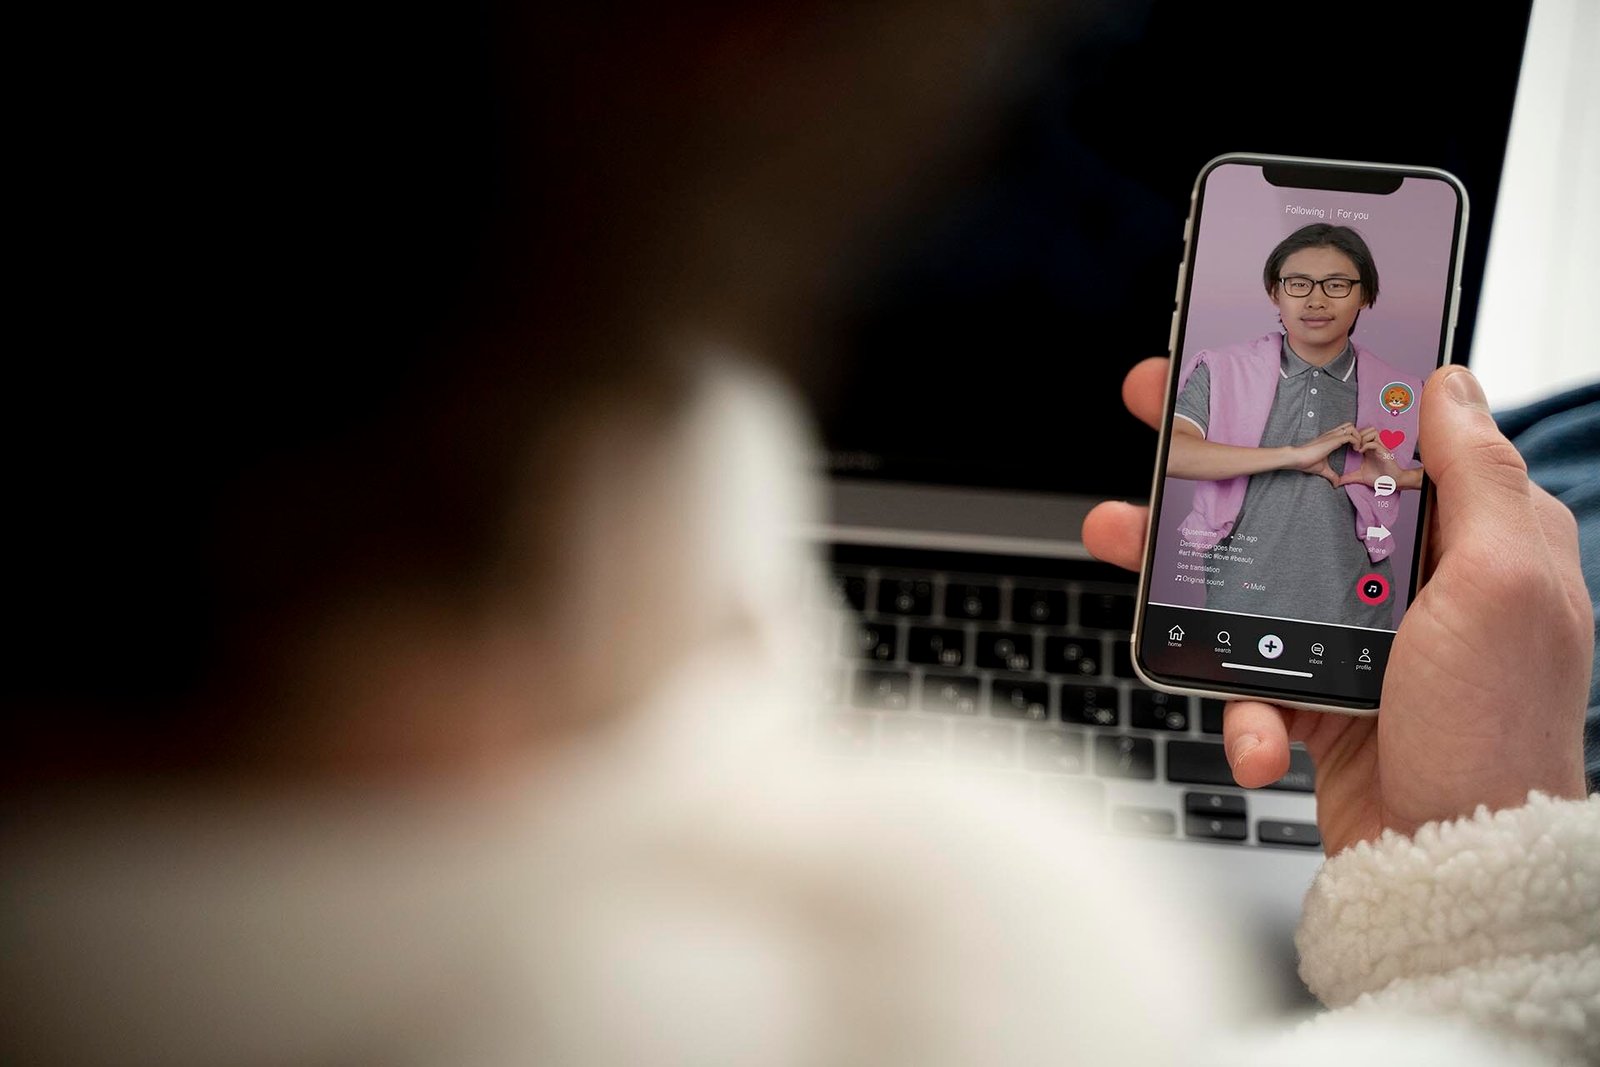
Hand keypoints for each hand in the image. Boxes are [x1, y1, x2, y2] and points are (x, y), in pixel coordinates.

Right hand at [1084, 359, 1590, 855]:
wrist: (1453, 874)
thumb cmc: (1497, 736)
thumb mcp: (1504, 586)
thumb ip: (1480, 477)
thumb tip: (1450, 382)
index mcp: (1471, 537)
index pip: (1384, 439)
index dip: (1315, 396)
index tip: (1249, 367)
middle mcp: (1416, 582)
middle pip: (1300, 497)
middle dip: (1221, 466)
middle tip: (1159, 427)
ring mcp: (1360, 641)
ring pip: (1252, 578)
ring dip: (1183, 571)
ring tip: (1124, 546)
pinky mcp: (1318, 696)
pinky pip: (1250, 674)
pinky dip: (1240, 708)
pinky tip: (1256, 737)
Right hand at [1283, 423, 1361, 486]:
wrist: (1297, 458)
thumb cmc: (1306, 462)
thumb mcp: (1322, 469)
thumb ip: (1331, 475)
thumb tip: (1336, 484)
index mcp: (1329, 439)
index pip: (1345, 430)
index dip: (1353, 438)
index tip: (1354, 450)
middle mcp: (1331, 435)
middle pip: (1350, 425)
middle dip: (1358, 435)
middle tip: (1358, 447)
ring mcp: (1332, 436)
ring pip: (1352, 428)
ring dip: (1358, 437)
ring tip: (1358, 448)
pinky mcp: (1333, 440)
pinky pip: (1350, 436)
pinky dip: (1356, 442)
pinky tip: (1355, 450)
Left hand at [1335, 428, 1419, 490]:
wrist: (1391, 483)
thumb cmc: (1378, 478)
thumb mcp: (1359, 477)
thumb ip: (1348, 477)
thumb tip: (1337, 482)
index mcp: (1368, 449)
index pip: (1362, 434)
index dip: (1353, 436)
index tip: (1346, 445)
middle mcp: (1374, 446)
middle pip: (1367, 429)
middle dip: (1358, 434)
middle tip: (1352, 445)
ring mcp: (1380, 448)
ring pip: (1373, 432)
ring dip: (1363, 438)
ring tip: (1357, 448)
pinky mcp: (1384, 452)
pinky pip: (1375, 443)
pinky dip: (1366, 445)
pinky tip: (1361, 452)